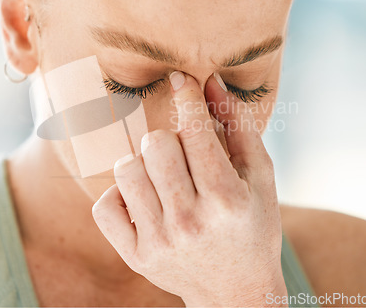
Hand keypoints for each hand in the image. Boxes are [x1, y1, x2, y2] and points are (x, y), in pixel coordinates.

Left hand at [91, 71, 287, 306]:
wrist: (236, 292)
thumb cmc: (252, 225)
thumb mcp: (261, 176)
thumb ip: (238, 125)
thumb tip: (212, 82)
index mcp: (226, 198)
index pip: (195, 131)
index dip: (187, 97)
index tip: (181, 79)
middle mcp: (190, 221)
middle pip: (155, 144)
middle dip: (167, 137)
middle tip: (181, 154)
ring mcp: (159, 242)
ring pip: (126, 169)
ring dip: (143, 163)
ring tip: (162, 177)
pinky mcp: (136, 257)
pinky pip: (104, 205)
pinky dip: (120, 194)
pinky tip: (143, 199)